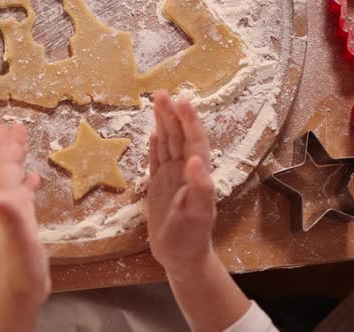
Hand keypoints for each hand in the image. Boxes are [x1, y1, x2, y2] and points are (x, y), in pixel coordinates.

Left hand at [0, 125, 50, 305]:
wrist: (21, 290)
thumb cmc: (22, 266)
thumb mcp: (19, 238)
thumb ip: (8, 215)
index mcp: (8, 204)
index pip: (6, 170)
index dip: (5, 148)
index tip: (5, 125)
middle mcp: (8, 206)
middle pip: (7, 171)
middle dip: (10, 148)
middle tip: (13, 126)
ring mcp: (16, 216)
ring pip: (15, 181)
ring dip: (18, 162)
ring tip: (22, 145)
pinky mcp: (25, 225)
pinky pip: (26, 197)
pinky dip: (29, 185)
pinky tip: (34, 180)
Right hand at [147, 90, 216, 278]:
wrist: (180, 257)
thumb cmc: (190, 237)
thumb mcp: (197, 215)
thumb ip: (199, 187)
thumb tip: (195, 158)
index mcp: (196, 174)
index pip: (193, 141)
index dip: (189, 121)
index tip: (181, 100)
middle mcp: (185, 171)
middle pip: (178, 136)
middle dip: (171, 114)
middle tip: (162, 93)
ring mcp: (172, 177)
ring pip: (167, 144)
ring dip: (164, 123)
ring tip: (157, 103)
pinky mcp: (159, 186)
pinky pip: (157, 160)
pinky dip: (155, 145)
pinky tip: (154, 133)